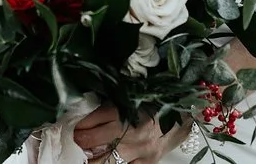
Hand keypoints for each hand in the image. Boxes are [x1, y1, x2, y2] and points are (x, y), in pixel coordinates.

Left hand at [73, 104, 190, 163]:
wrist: (184, 111)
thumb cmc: (156, 102)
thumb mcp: (131, 97)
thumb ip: (111, 106)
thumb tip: (86, 116)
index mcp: (125, 108)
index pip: (92, 119)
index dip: (78, 125)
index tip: (71, 128)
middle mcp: (130, 129)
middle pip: (94, 140)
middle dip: (80, 143)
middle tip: (74, 144)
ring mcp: (139, 148)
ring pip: (106, 161)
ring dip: (92, 160)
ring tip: (84, 159)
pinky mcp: (148, 161)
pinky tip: (103, 163)